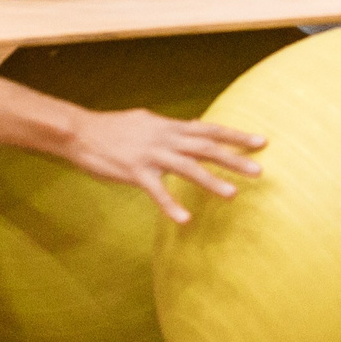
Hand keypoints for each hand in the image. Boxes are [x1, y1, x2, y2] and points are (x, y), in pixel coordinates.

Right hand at [64, 109, 264, 223]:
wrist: (79, 131)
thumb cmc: (113, 128)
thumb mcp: (146, 121)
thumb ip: (171, 128)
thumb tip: (192, 126)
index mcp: (169, 126)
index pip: (209, 129)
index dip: (236, 136)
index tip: (261, 141)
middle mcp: (165, 138)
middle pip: (206, 148)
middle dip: (234, 159)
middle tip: (259, 171)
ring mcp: (150, 155)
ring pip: (187, 168)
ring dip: (211, 181)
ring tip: (233, 194)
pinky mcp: (134, 171)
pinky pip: (156, 191)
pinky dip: (171, 205)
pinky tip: (185, 220)